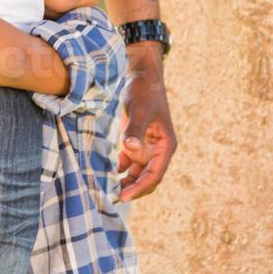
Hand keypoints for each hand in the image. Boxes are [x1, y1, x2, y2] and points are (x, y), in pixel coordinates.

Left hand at [116, 43, 176, 201]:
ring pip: (137, 173)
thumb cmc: (144, 93)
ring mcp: (147, 148)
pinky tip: (106, 173)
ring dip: (125, 181)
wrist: (141, 77)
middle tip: (113, 197)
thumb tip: (131, 149)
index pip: (155, 175)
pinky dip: (119, 169)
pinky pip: (129, 163)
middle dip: (133, 188)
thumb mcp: (140, 110)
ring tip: (107, 189)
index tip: (124, 195)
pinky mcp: (136, 143)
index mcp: (166, 146)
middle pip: (147, 178)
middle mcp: (158, 151)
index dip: (140, 187)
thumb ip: (135, 130)